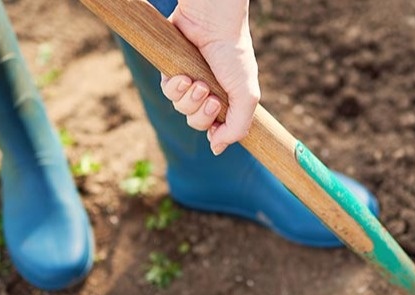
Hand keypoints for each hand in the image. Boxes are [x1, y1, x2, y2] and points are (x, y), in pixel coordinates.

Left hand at [160, 0, 259, 154]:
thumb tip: (217, 149)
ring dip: (189, 100)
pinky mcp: (172, 71)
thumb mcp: (246, 96)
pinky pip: (168, 92)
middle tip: (211, 98)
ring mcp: (190, 82)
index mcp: (229, 99)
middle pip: (196, 123)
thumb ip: (237, 127)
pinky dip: (175, 88)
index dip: (215, 133)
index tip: (217, 128)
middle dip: (202, 115)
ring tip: (198, 83)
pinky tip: (183, 77)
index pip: (217, 129)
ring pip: (181, 108)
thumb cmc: (233, 56)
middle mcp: (209, 92)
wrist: (212, 24)